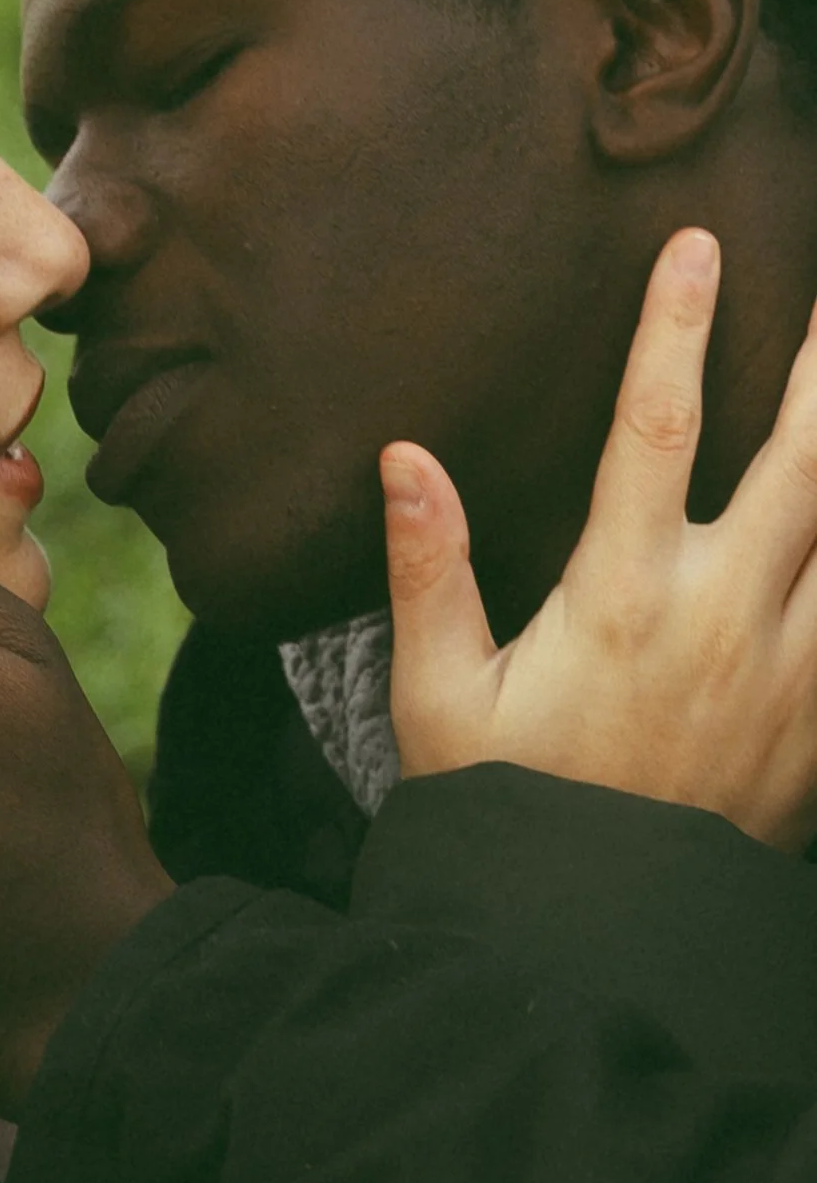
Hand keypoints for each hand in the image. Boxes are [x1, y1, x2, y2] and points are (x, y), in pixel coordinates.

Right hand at [382, 227, 816, 852]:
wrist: (590, 935)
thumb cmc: (503, 803)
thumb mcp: (440, 693)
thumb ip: (427, 570)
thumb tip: (405, 457)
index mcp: (620, 596)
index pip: (655, 430)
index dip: (674, 330)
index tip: (697, 247)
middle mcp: (722, 617)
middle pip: (802, 461)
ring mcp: (786, 670)